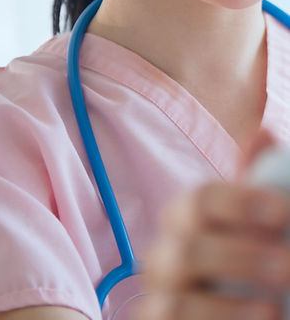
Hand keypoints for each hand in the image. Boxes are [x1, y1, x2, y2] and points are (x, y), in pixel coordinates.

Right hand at [139, 135, 289, 318]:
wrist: (237, 307)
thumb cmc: (246, 264)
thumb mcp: (256, 225)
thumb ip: (258, 185)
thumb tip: (262, 134)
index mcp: (186, 219)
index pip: (201, 201)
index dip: (239, 204)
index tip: (282, 210)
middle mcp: (164, 255)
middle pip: (185, 249)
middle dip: (239, 258)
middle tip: (287, 265)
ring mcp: (160, 298)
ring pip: (175, 302)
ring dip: (227, 308)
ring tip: (273, 309)